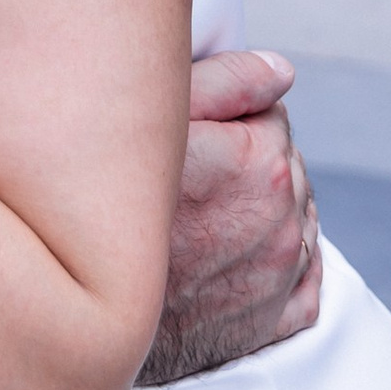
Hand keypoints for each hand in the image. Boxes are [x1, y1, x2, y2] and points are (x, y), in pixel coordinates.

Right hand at [136, 49, 319, 386]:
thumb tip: (282, 70)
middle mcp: (282, 217)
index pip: (272, 115)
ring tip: (210, 213)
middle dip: (251, 164)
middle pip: (286, 165)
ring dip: (266, 211)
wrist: (85, 306)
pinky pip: (305, 282)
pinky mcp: (274, 319)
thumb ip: (226, 80)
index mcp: (261, 162)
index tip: (199, 134)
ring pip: (297, 218)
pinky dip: (287, 266)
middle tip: (198, 174)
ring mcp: (281, 273)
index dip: (233, 119)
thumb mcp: (152, 119)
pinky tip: (245, 255)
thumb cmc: (107, 205)